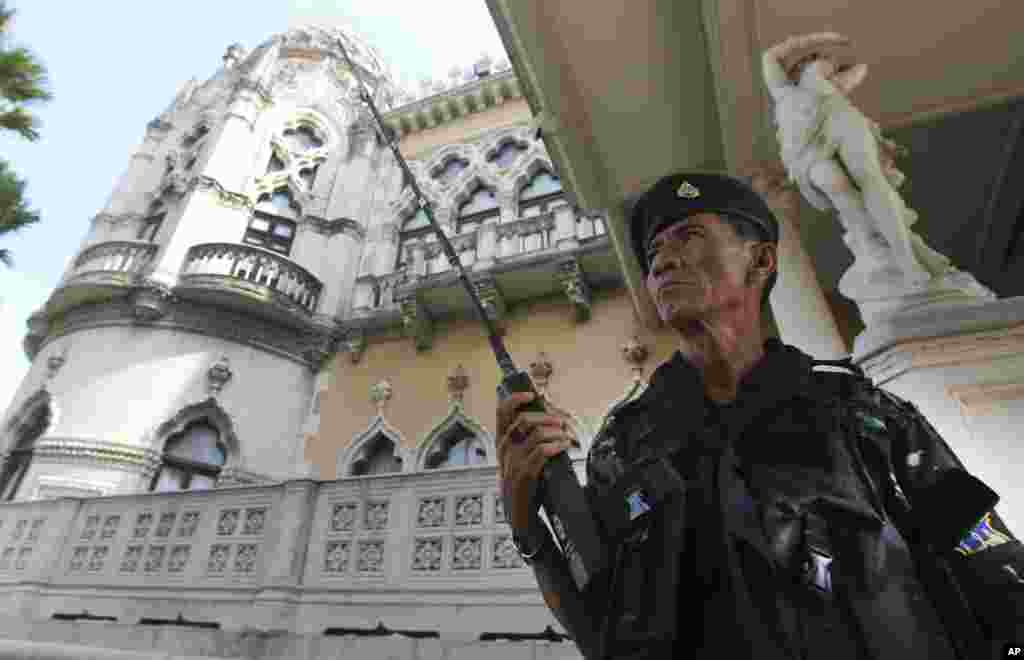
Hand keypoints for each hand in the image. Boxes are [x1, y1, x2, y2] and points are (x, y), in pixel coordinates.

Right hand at [496, 391, 574, 533]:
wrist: (520, 514)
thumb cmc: (526, 482)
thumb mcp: (523, 457)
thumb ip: (531, 438)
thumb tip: (551, 415)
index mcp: (502, 441)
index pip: (502, 411)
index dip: (516, 398)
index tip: (533, 394)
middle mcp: (504, 448)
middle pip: (526, 419)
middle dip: (549, 417)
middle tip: (564, 422)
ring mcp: (512, 461)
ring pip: (537, 434)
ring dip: (558, 432)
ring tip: (568, 437)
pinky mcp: (523, 474)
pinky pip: (542, 451)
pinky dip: (557, 445)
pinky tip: (565, 446)